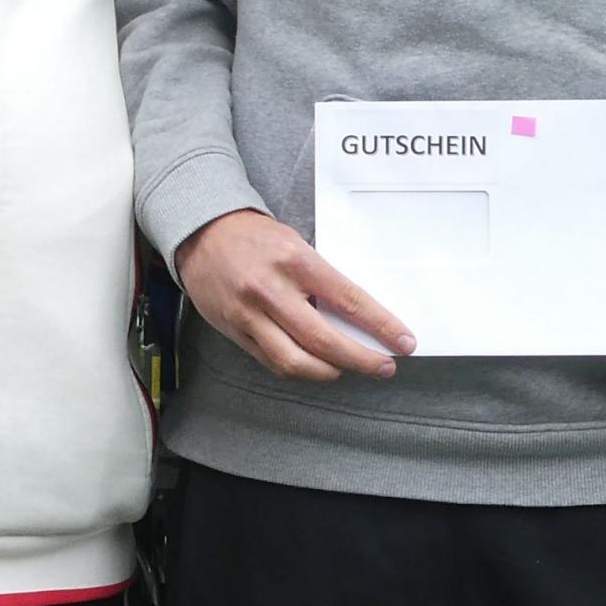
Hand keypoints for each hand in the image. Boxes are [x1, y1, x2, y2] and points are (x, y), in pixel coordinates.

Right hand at [175, 209, 413, 382]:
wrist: (201, 233)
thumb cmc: (255, 237)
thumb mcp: (296, 244)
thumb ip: (322, 278)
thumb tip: (358, 314)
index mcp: (295, 261)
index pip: (349, 301)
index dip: (380, 326)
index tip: (403, 342)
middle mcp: (271, 290)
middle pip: (324, 340)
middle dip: (361, 359)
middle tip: (384, 366)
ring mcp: (250, 315)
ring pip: (295, 361)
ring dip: (330, 372)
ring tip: (349, 369)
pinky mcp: (235, 331)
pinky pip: (272, 362)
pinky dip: (299, 369)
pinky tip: (316, 366)